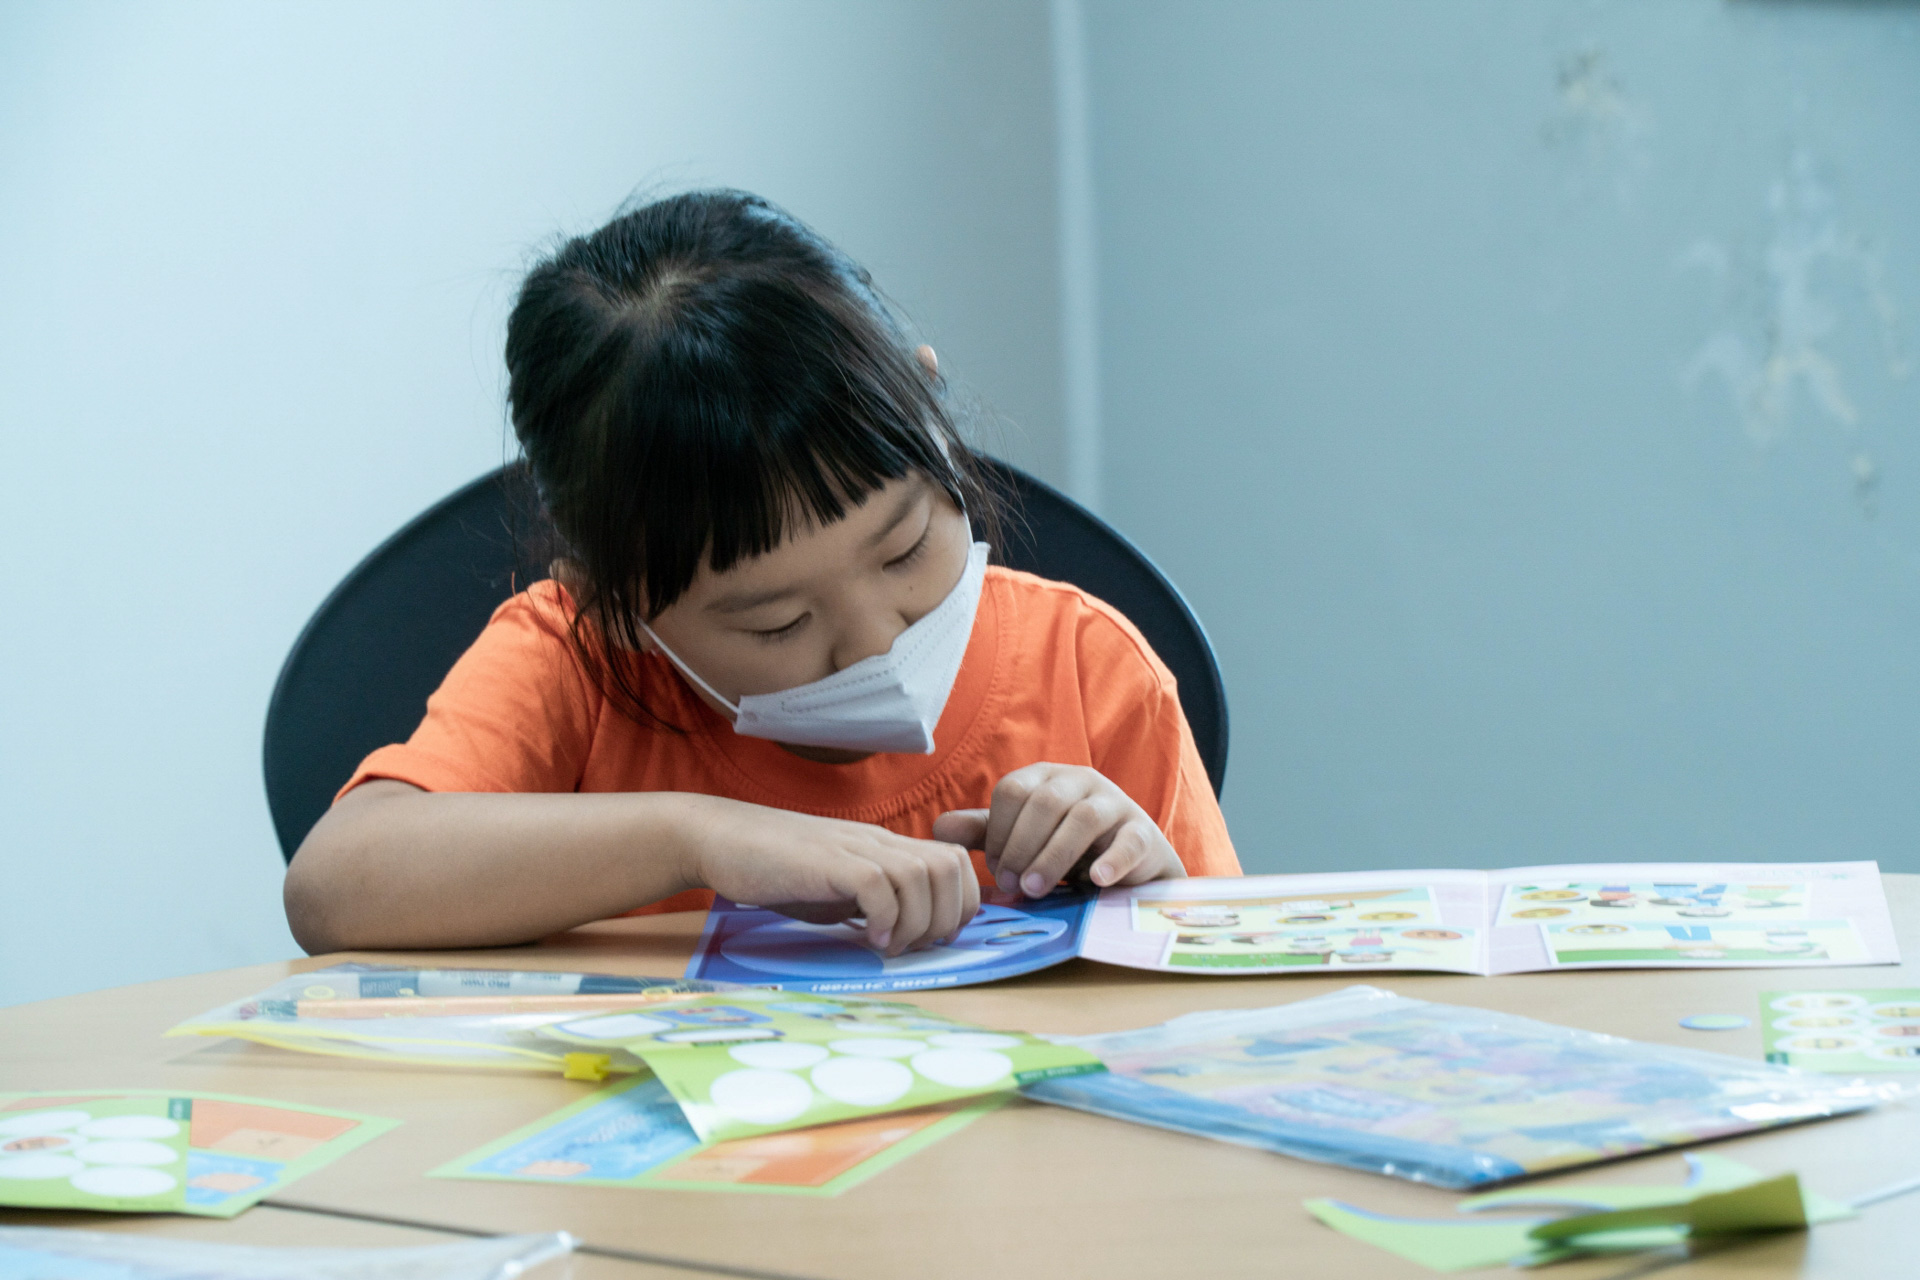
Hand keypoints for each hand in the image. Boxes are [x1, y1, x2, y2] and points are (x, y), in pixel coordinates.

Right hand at [686, 797, 978, 955]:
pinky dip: (883, 916)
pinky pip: (877, 883)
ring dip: (915, 922)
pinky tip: (867, 937)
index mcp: (886, 849)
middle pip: (951, 866)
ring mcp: (854, 848)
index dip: (959, 903)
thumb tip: (905, 937)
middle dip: (947, 916)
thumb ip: (873, 904)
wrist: (722, 839)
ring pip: (923, 875)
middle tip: (914, 945)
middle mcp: (879, 843)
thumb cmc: (777, 870)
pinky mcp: (827, 861)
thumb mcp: (838, 890)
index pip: (955, 862)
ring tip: (887, 946)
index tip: (933, 936)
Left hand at [931, 763, 1184, 898]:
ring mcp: (1115, 803)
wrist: (1130, 863)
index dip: (998, 832)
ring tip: (1037, 890)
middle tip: (1013, 886)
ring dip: (1055, 856)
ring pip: (1084, 818)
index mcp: (1046, 777)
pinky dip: (1113, 860)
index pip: (1012, 790)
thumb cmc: (1067, 847)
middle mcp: (1080, 781)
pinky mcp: (1143, 832)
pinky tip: (1096, 881)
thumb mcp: (1023, 838)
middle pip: (1045, 802)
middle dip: (1022, 846)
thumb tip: (938, 829)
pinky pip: (1130, 841)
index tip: (997, 870)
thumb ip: (984, 833)